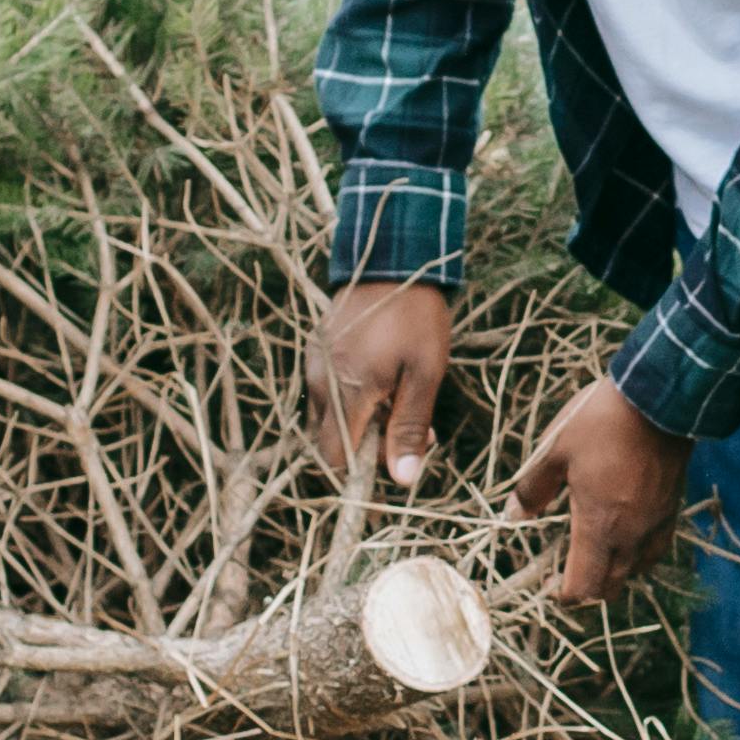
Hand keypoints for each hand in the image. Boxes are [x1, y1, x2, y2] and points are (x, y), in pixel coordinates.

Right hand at [310, 277, 452, 488]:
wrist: (393, 261)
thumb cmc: (416, 318)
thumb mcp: (424, 374)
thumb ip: (409, 427)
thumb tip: (402, 479)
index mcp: (347, 392)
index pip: (334, 458)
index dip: (361, 469)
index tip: (394, 456)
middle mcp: (321, 382)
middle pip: (331, 440)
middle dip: (366, 445)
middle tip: (408, 426)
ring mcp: (315, 364)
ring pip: (329, 416)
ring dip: (360, 420)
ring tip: (399, 399)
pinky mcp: (317, 349)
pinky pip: (328, 389)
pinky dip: (351, 396)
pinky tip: (382, 379)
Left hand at [513, 375, 691, 601]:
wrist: (659, 399)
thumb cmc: (601, 423)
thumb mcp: (554, 451)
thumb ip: (533, 488)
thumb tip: (514, 514)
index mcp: (599, 526)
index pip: (584, 585)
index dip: (565, 595)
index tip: (549, 585)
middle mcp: (631, 534)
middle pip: (612, 586)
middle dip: (589, 589)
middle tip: (568, 573)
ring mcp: (656, 522)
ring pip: (637, 569)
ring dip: (616, 572)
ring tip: (597, 554)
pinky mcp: (672, 507)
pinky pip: (656, 547)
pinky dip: (639, 554)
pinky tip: (628, 535)